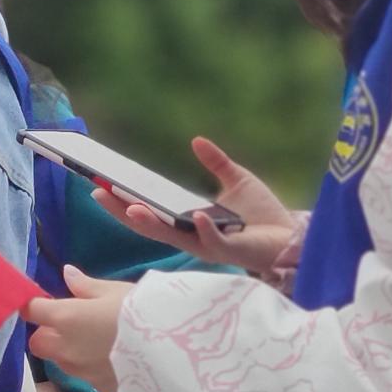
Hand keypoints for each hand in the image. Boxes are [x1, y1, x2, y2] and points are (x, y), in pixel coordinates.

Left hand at [22, 266, 136, 391]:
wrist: (176, 354)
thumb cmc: (145, 313)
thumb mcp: (116, 291)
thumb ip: (86, 286)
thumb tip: (66, 273)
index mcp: (64, 318)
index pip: (32, 310)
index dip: (34, 305)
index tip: (44, 302)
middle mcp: (65, 348)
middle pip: (39, 343)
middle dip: (48, 334)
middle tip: (71, 324)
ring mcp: (82, 372)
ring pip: (60, 361)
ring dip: (68, 352)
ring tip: (96, 342)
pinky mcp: (100, 389)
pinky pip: (85, 376)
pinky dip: (91, 368)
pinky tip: (113, 360)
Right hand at [97, 138, 299, 274]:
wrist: (292, 236)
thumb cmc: (264, 214)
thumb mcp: (236, 181)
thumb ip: (216, 163)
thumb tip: (196, 140)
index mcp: (188, 223)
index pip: (149, 214)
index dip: (122, 203)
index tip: (99, 186)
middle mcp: (192, 237)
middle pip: (149, 227)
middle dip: (122, 213)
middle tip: (99, 194)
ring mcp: (209, 246)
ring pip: (173, 238)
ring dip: (152, 224)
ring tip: (132, 209)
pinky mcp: (231, 251)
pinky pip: (213, 241)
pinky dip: (203, 230)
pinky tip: (197, 216)